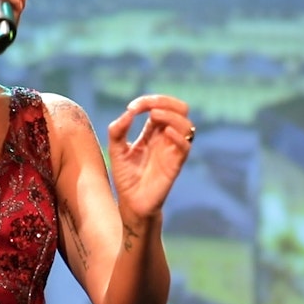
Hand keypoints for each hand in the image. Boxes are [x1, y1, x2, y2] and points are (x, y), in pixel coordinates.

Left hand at [106, 94, 192, 217]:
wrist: (131, 202)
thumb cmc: (125, 177)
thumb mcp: (116, 149)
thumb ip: (118, 130)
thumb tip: (129, 112)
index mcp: (152, 132)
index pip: (159, 106)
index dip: (147, 101)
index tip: (131, 108)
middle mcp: (165, 138)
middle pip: (180, 109)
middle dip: (166, 102)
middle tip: (149, 108)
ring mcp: (172, 150)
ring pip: (187, 125)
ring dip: (172, 115)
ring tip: (155, 116)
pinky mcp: (175, 164)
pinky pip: (186, 146)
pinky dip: (178, 135)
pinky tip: (165, 133)